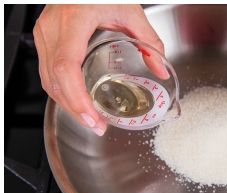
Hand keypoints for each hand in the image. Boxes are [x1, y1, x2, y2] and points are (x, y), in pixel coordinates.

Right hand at [33, 4, 165, 135]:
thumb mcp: (130, 11)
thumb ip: (149, 40)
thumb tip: (162, 69)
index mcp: (74, 20)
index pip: (66, 66)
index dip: (76, 96)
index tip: (91, 115)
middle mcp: (53, 27)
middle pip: (54, 79)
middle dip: (74, 108)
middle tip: (96, 125)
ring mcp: (44, 32)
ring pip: (47, 78)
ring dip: (67, 102)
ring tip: (90, 119)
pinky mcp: (44, 36)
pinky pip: (46, 70)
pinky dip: (61, 89)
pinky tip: (78, 101)